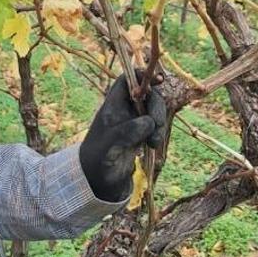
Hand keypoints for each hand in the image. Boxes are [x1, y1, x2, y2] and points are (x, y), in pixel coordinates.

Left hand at [79, 73, 167, 201]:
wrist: (98, 181)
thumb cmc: (98, 160)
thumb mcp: (110, 143)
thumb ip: (128, 130)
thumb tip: (148, 122)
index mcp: (112, 105)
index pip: (127, 80)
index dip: (142, 75)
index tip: (158, 80)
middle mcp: (124, 110)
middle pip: (148, 94)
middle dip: (157, 107)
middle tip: (157, 126)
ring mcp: (133, 121)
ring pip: (154, 110)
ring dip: (159, 124)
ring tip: (153, 144)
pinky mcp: (141, 134)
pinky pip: (156, 125)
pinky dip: (158, 133)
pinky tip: (153, 146)